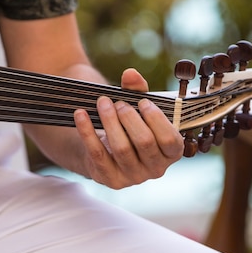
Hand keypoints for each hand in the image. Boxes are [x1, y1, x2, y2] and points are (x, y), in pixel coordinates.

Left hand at [73, 68, 183, 188]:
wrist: (106, 148)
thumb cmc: (130, 125)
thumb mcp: (138, 107)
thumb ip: (138, 90)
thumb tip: (130, 74)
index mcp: (170, 153)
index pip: (170, 140)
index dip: (156, 119)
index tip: (142, 102)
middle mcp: (155, 169)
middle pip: (144, 142)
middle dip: (130, 117)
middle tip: (119, 103)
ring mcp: (132, 177)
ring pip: (121, 148)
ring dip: (110, 121)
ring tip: (102, 103)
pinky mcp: (109, 178)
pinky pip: (97, 154)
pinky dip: (88, 132)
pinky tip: (81, 114)